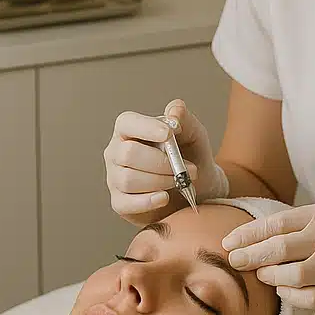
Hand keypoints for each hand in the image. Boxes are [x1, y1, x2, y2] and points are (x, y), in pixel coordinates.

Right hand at [103, 99, 227, 226]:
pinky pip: (127, 203)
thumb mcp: (194, 134)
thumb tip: (174, 112)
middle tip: (189, 169)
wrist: (200, 189)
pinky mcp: (120, 202)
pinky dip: (148, 201)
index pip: (127, 123)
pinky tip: (164, 197)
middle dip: (162, 163)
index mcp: (130, 129)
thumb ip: (185, 118)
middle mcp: (117, 151)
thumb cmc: (191, 156)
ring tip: (181, 181)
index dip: (146, 128)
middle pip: (128, 154)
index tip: (168, 134)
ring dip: (161, 181)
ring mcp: (115, 178)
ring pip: (129, 179)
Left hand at [221, 202, 314, 314]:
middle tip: (233, 261)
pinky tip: (282, 291)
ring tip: (260, 275)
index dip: (249, 233)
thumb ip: (297, 228)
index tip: (229, 242)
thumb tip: (248, 238)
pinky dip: (287, 294)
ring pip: (288, 273)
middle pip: (279, 247)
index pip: (278, 222)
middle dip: (250, 255)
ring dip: (268, 275)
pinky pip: (302, 296)